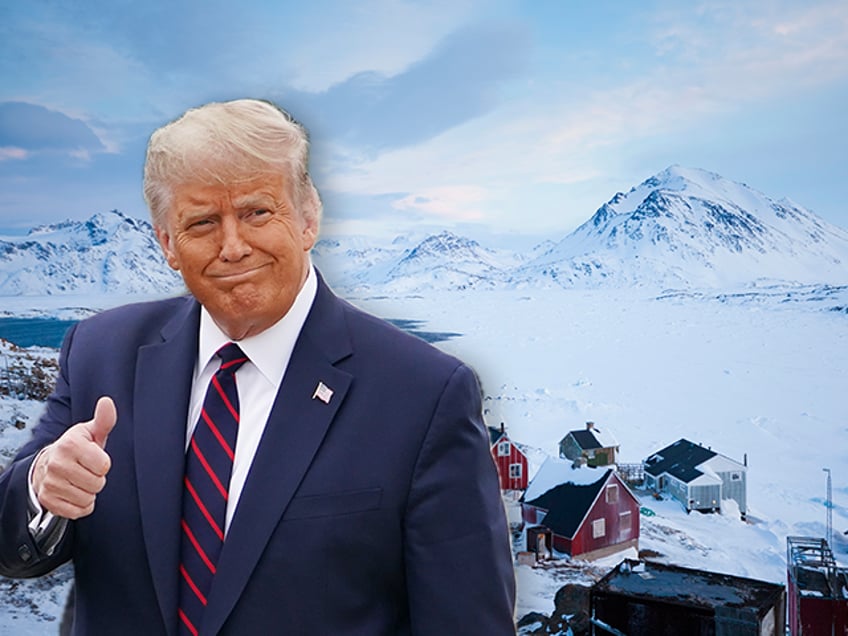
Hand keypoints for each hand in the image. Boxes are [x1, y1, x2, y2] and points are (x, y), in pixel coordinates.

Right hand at [32, 396, 116, 518]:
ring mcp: (50, 483)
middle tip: (86, 470)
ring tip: (79, 480)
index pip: (104, 465)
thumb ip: (104, 420)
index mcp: (70, 444)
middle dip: (97, 479)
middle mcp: (57, 464)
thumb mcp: (91, 432)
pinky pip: (78, 511)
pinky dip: (81, 505)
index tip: (94, 458)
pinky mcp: (48, 501)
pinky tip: (75, 492)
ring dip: (89, 492)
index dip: (103, 464)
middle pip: (97, 484)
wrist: (47, 464)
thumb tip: (107, 402)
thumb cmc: (77, 447)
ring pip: (88, 498)